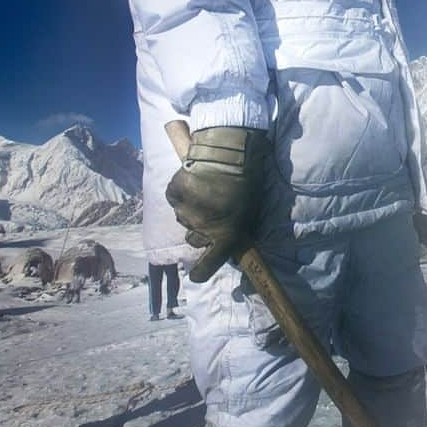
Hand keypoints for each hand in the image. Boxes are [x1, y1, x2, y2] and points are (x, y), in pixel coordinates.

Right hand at [166, 126, 270, 282]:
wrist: (228, 151)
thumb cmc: (247, 181)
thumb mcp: (252, 211)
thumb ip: (240, 231)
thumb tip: (234, 249)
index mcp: (226, 235)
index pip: (208, 266)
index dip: (201, 272)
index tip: (196, 274)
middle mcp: (202, 229)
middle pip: (194, 239)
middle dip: (201, 229)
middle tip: (212, 210)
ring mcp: (185, 212)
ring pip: (185, 218)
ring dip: (194, 209)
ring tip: (207, 190)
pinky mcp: (174, 194)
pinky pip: (176, 200)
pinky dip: (183, 193)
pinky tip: (196, 180)